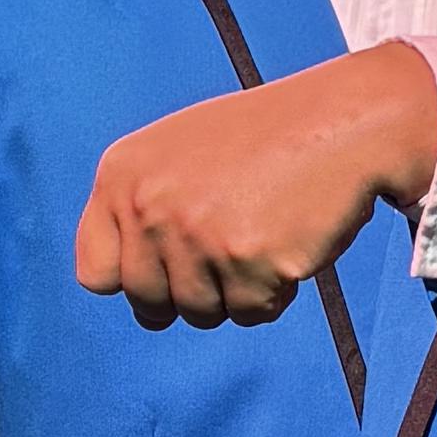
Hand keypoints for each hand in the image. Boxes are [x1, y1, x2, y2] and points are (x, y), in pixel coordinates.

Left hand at [75, 43, 436, 329]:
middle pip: (147, 303)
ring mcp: (194, 234)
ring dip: (235, 292)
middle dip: (189, 292)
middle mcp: (147, 205)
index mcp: (121, 175)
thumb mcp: (177, 152)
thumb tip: (112, 281)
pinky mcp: (244, 260)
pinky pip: (251, 313)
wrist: (341, 123)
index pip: (94, 275)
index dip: (135, 279)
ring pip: (200, 313)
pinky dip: (274, 292)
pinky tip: (288, 244)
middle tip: (228, 251)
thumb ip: (138, 207)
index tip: (166, 267)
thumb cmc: (265, 139)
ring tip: (262, 237)